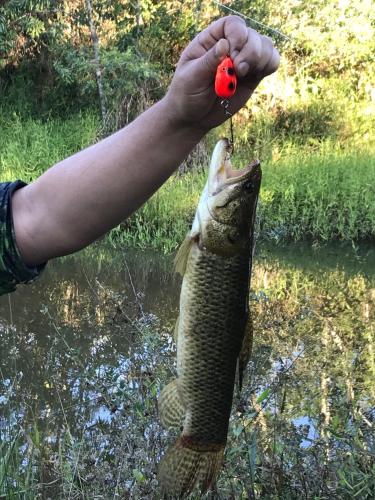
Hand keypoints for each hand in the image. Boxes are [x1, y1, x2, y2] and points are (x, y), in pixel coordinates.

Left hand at [163, 15, 279, 131]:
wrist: (193, 118)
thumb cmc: (186, 95)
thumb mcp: (191, 78)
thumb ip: (208, 62)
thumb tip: (224, 44)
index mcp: (210, 41)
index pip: (232, 24)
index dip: (237, 35)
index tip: (232, 54)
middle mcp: (230, 47)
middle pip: (251, 35)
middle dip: (250, 52)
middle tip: (239, 71)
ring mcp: (243, 61)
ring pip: (265, 46)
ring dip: (261, 58)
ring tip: (244, 75)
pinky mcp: (253, 76)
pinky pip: (271, 62)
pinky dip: (270, 65)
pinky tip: (257, 75)